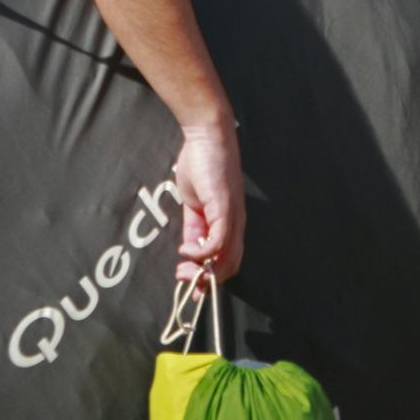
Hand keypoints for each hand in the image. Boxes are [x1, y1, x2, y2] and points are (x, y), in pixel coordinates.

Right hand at [172, 122, 242, 282]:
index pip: (228, 260)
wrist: (207, 137)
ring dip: (203, 271)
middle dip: (206, 280)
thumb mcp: (194, 205)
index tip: (190, 282)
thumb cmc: (201, 166)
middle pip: (230, 266)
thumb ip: (195, 228)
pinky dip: (202, 253)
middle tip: (184, 279)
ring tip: (184, 270)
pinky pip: (219, 242)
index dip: (210, 276)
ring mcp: (232, 216)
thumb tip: (190, 252)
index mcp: (229, 222)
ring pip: (227, 259)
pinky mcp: (225, 208)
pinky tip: (185, 250)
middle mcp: (236, 222)